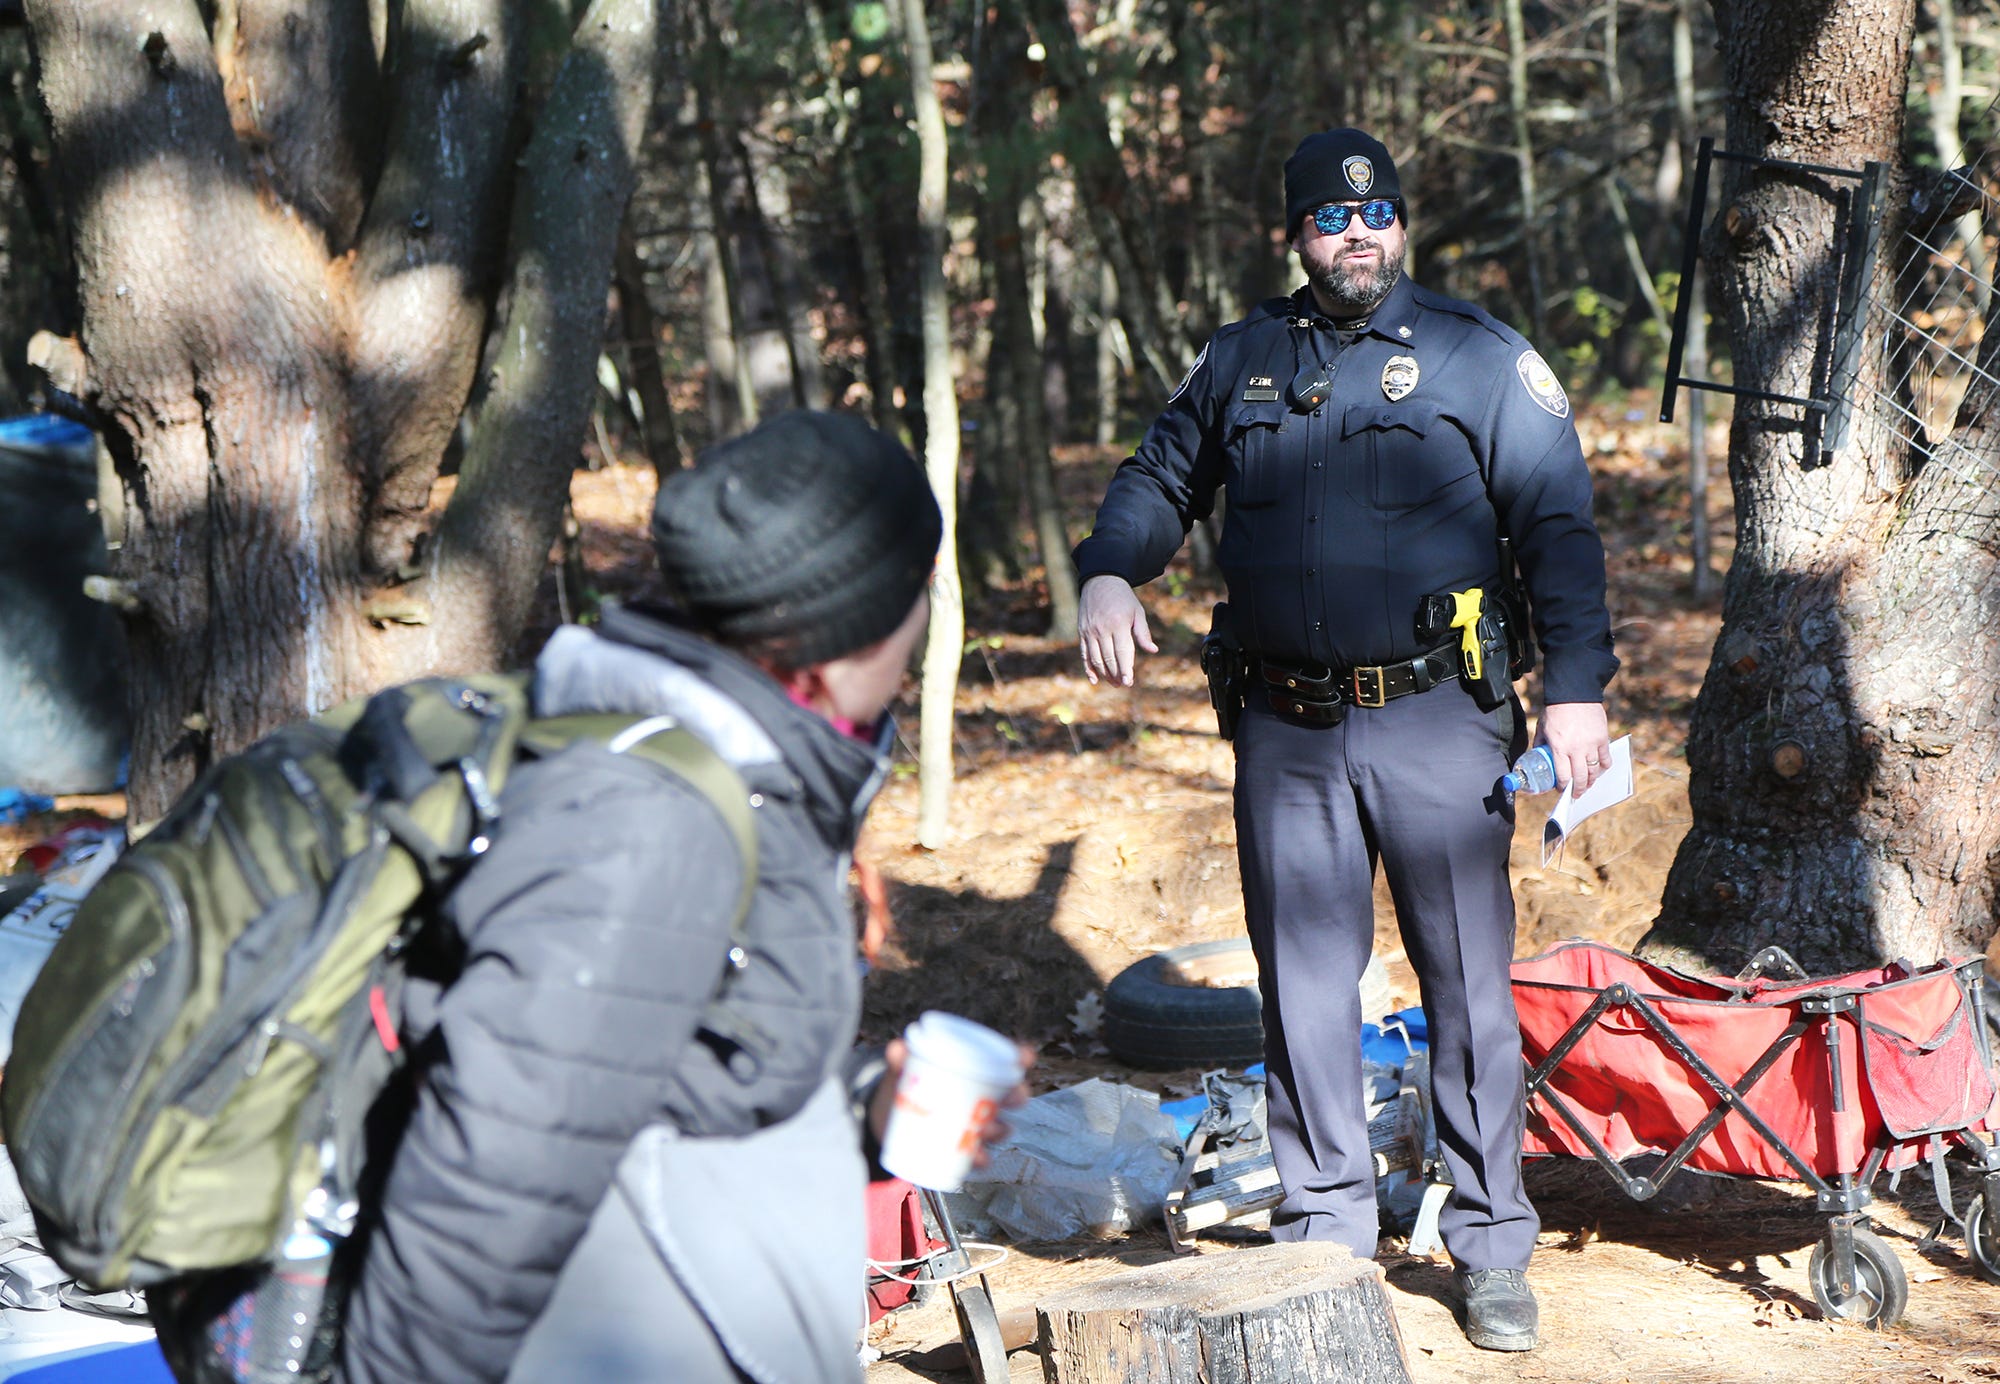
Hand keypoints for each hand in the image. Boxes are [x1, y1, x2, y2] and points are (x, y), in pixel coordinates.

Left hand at [868, 1039, 1035, 1170]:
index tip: (1026, 1056)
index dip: (1020, 1057)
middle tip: (1009, 1098)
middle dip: (1017, 1096)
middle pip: (1012, 1095)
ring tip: (987, 1128)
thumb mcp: (900, 1071)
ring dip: (1000, 1128)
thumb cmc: (904, 1087)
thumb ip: (899, 1060)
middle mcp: (982, 1098)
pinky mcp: (963, 1149)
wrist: (888, 1119)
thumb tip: (896, 1049)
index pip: (1004, 1060)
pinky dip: (981, 1158)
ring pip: (1000, 1127)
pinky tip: (978, 1158)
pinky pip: (981, 1156)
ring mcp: (975, 1125)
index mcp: (972, 1071)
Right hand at [1078, 574, 1157, 687]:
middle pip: (1108, 658)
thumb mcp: (1137, 612)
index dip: (1125, 669)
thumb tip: (1153, 650)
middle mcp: (1102, 629)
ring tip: (1114, 683)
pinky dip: (1088, 668)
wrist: (1100, 580)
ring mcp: (1090, 631)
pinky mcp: (1082, 632)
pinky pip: (1084, 654)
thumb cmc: (1123, 598)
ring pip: (1096, 659)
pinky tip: (1094, 680)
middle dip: (1116, 674)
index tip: (1128, 682)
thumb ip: (1143, 633)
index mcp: (1118, 623)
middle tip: (1123, 685)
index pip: (1122, 651)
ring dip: (1104, 674)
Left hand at [1539, 701, 1611, 794]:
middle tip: (1576, 794)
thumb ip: (1540, 743)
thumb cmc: (1555, 710)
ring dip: (1591, 781)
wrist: (1574, 693)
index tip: (1562, 790)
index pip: (1563, 776)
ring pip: (1594, 771)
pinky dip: (1603, 766)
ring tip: (1587, 784)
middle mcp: (1576, 750)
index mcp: (1559, 748)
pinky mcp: (1602, 739)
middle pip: (1580, 778)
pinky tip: (1599, 769)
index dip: (1563, 787)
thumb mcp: (1542, 728)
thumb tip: (1537, 755)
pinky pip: (1605, 759)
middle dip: (1578, 790)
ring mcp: (1591, 745)